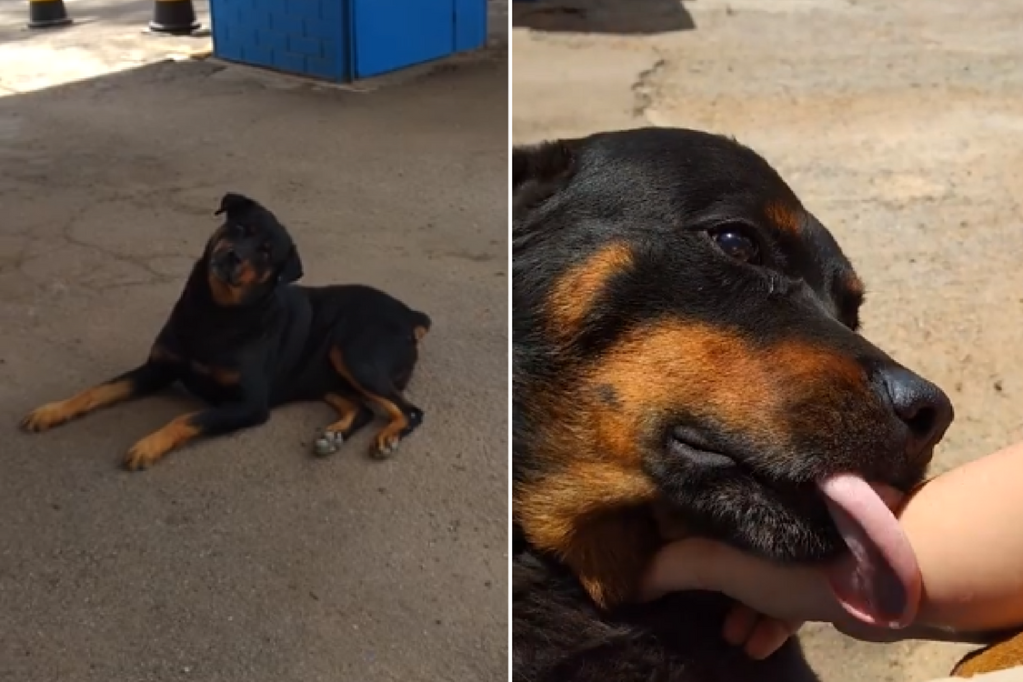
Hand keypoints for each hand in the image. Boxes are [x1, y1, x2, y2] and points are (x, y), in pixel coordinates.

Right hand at [640, 486, 909, 657]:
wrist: (890, 574)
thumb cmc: (799, 561)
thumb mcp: (721, 563)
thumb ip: (674, 568)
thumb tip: (631, 578)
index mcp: (744, 499)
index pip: (698, 514)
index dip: (675, 542)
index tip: (661, 574)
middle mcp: (771, 512)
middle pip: (730, 545)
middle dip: (712, 584)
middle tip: (698, 611)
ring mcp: (802, 542)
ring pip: (761, 575)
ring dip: (743, 608)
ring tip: (731, 637)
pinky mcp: (829, 570)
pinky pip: (791, 595)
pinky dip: (773, 619)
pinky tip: (760, 646)